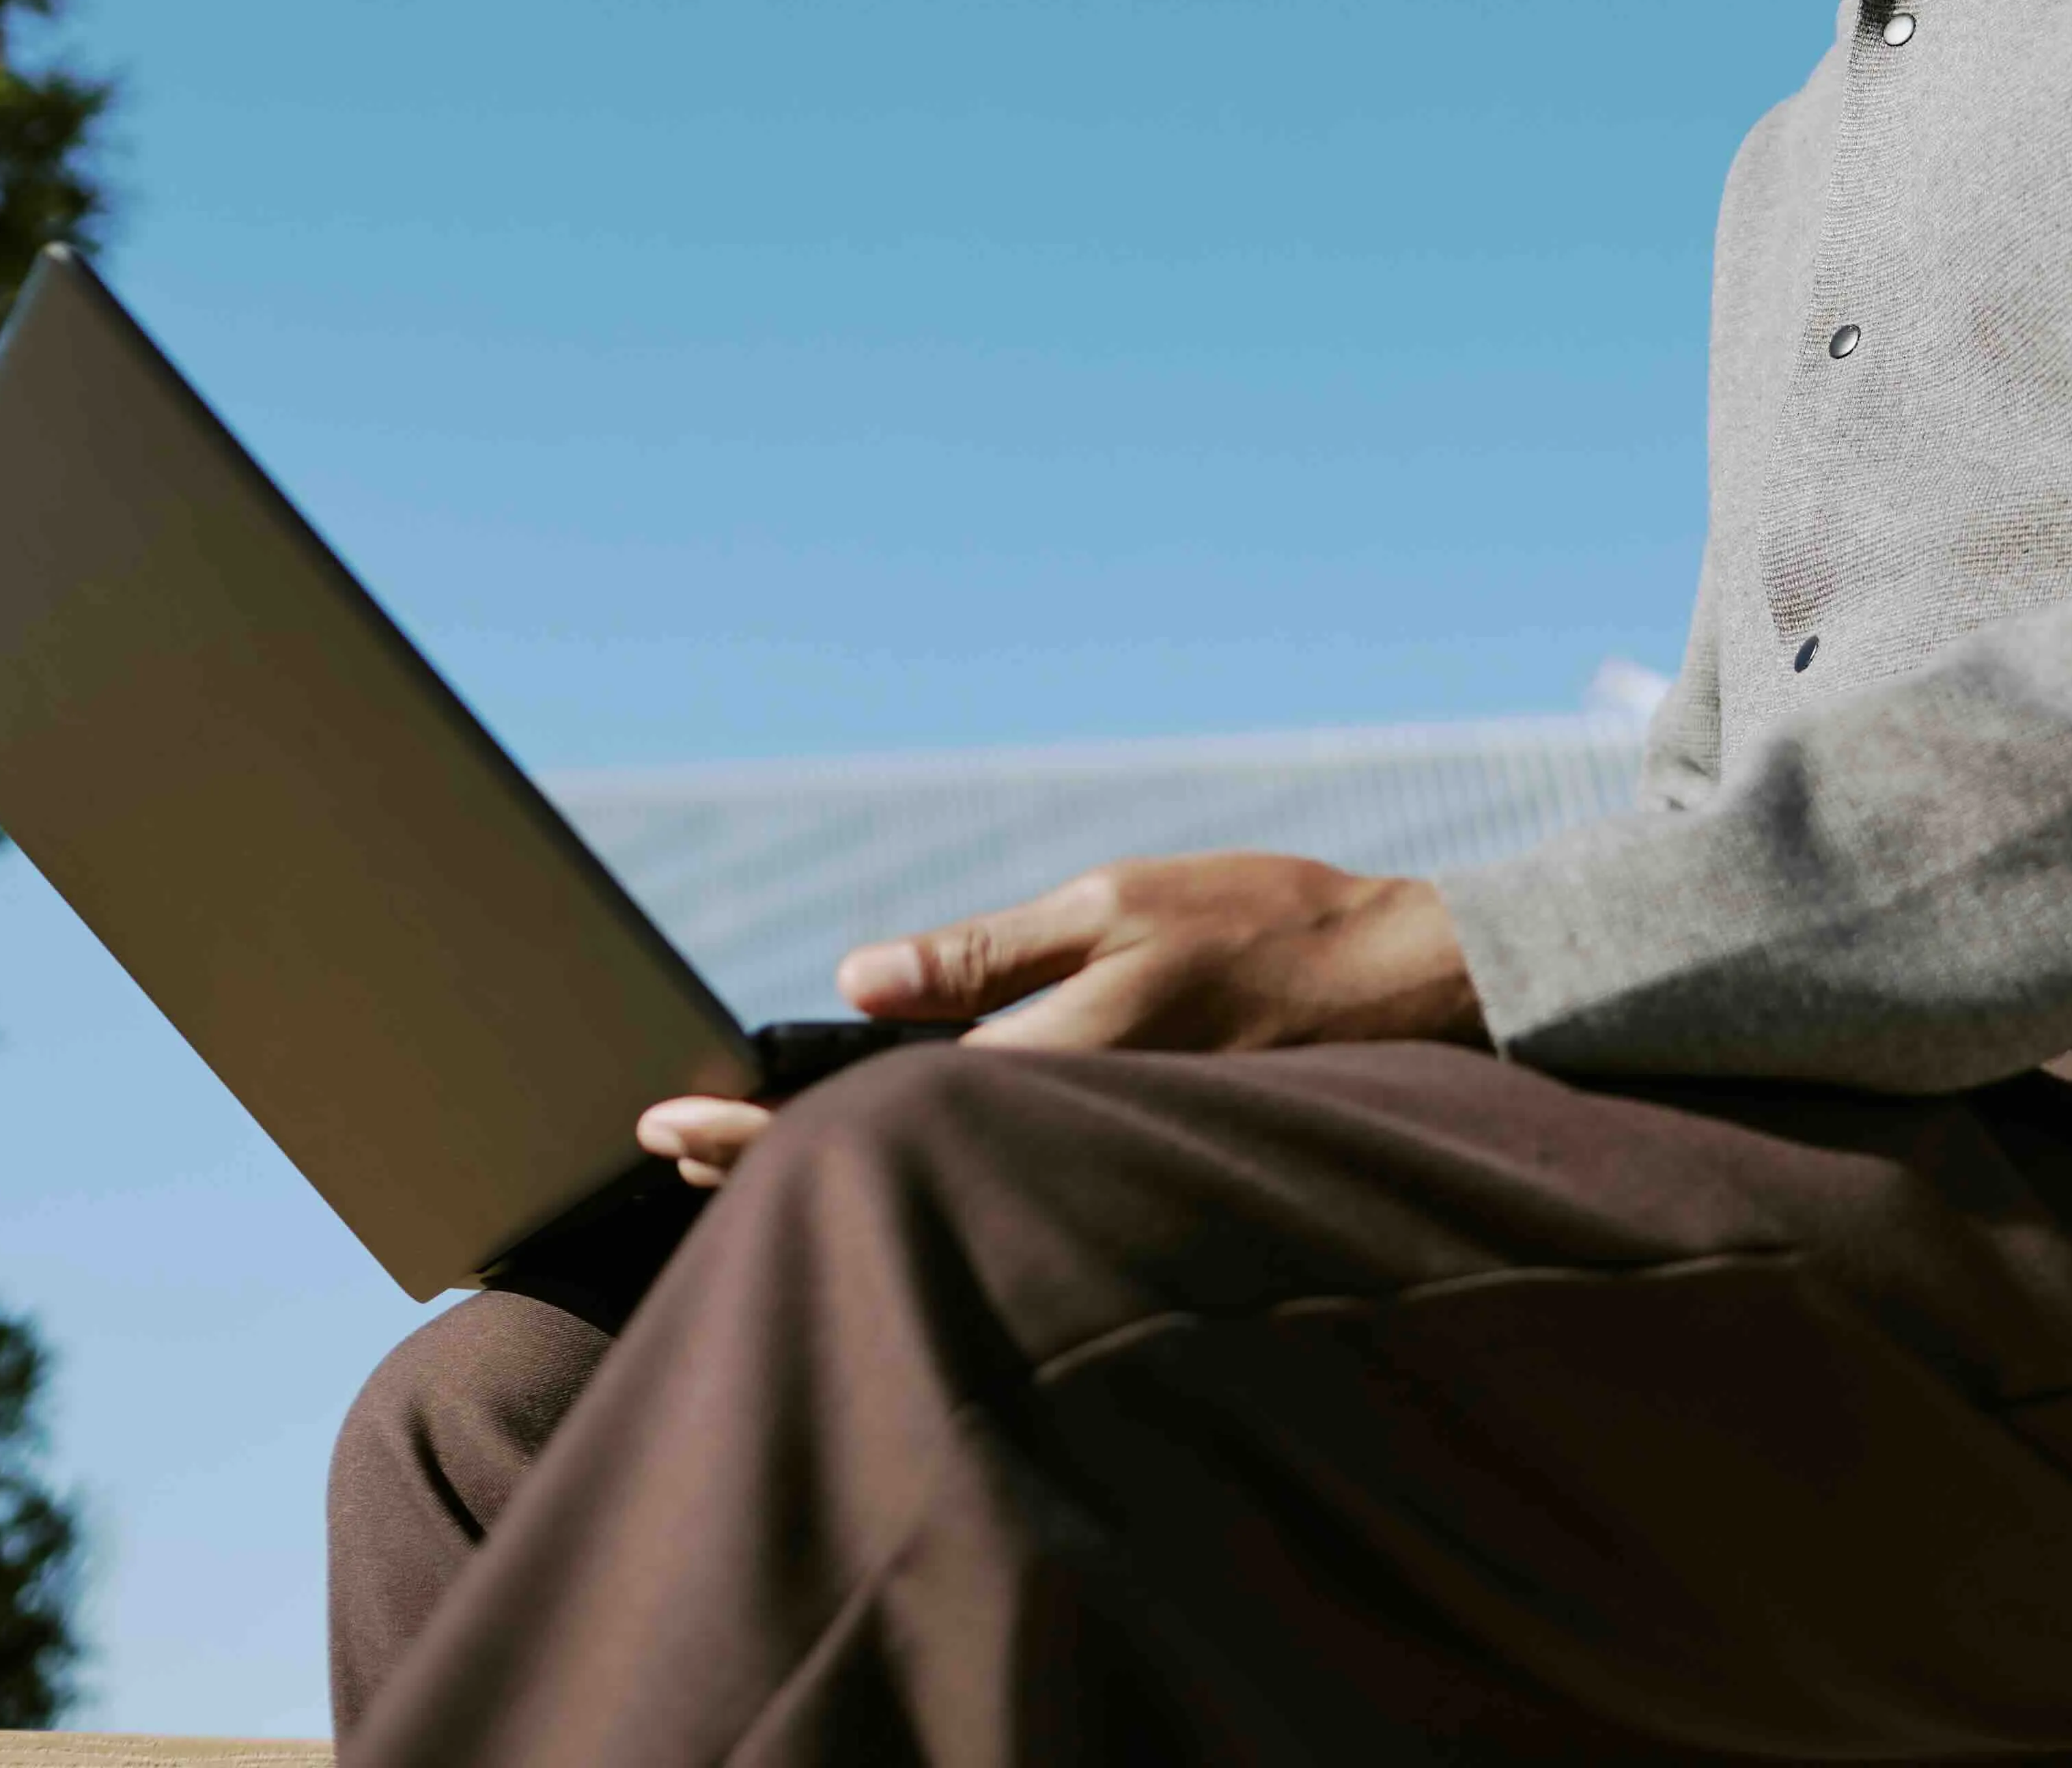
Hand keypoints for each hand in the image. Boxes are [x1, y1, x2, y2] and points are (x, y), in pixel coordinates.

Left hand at [634, 852, 1482, 1190]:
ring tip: (744, 1147)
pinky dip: (923, 1148)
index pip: (861, 1112)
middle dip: (767, 1154)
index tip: (665, 1121)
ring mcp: (1093, 1149)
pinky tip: (886, 1131)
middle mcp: (1060, 1128)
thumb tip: (858, 982)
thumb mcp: (1119, 904)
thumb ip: (990, 955)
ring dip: (838, 1156)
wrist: (1406, 988)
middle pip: (882, 1158)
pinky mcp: (1125, 1148)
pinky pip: (997, 1161)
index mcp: (1045, 1063)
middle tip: (668, 1141)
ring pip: (936, 1167)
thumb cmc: (1266, 925)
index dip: (752, 1122)